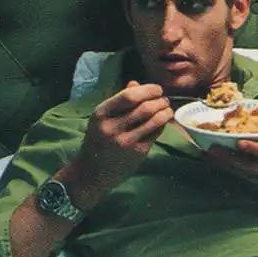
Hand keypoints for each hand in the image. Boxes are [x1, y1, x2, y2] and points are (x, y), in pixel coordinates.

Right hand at [59, 80, 173, 211]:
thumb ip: (118, 101)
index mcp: (101, 114)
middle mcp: (112, 127)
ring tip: (167, 109)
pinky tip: (162, 123)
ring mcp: (125, 141)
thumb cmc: (97, 141)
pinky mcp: (137, 153)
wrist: (91, 172)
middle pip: (144, 107)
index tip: (157, 89)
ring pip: (154, 120)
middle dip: (160, 100)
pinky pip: (155, 133)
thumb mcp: (101, 118)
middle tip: (164, 100)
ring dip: (165, 112)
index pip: (129, 96)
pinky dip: (162, 125)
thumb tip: (137, 84)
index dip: (148, 90)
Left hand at [204, 136, 257, 223]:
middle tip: (211, 149)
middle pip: (255, 166)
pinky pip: (250, 184)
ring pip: (248, 175)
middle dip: (231, 158)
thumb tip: (256, 132)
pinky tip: (221, 168)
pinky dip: (235, 175)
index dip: (257, 149)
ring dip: (227, 166)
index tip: (240, 143)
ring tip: (209, 156)